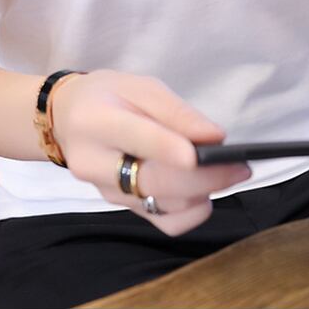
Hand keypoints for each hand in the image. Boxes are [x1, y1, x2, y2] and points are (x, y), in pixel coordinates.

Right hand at [49, 69, 251, 234]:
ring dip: (203, 193)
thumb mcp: (139, 86)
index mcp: (96, 121)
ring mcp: (106, 192)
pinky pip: (163, 222)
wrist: (66, 119)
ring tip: (226, 172)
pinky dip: (191, 212)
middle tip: (241, 166)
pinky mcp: (121, 208)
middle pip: (154, 181)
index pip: (135, 138)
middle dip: (204, 178)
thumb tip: (215, 137)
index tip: (200, 154)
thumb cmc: (107, 95)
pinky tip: (204, 192)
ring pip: (162, 206)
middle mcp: (95, 164)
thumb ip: (176, 111)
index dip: (168, 149)